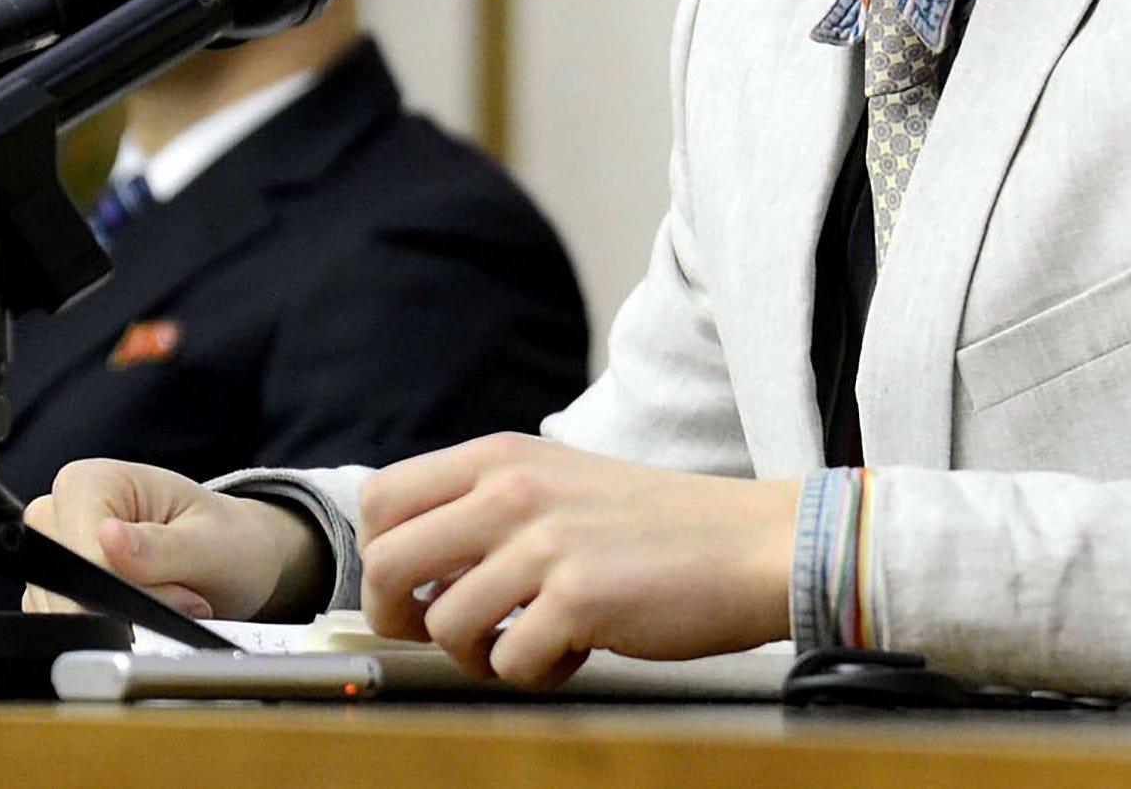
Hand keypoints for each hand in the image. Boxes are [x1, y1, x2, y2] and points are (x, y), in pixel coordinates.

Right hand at [22, 457, 328, 621]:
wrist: (235, 558)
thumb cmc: (226, 538)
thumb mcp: (208, 543)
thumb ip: (160, 547)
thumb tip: (106, 538)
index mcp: (89, 481)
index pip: (81, 554)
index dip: (127, 587)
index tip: (178, 590)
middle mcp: (59, 511)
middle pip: (71, 588)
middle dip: (130, 606)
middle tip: (184, 594)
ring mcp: (55, 553)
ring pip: (69, 614)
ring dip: (124, 620)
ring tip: (173, 596)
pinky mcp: (58, 590)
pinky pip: (72, 626)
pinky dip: (114, 627)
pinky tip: (147, 612)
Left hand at [357, 433, 798, 688]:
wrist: (751, 543)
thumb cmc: (657, 526)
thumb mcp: (558, 482)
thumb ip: (487, 506)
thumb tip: (412, 566)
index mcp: (502, 455)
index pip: (382, 498)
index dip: (379, 556)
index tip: (412, 589)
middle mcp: (513, 489)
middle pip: (385, 562)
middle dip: (399, 617)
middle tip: (447, 633)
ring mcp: (545, 543)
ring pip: (442, 623)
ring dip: (478, 654)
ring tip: (530, 642)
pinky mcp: (578, 598)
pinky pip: (508, 662)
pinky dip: (535, 674)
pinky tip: (574, 651)